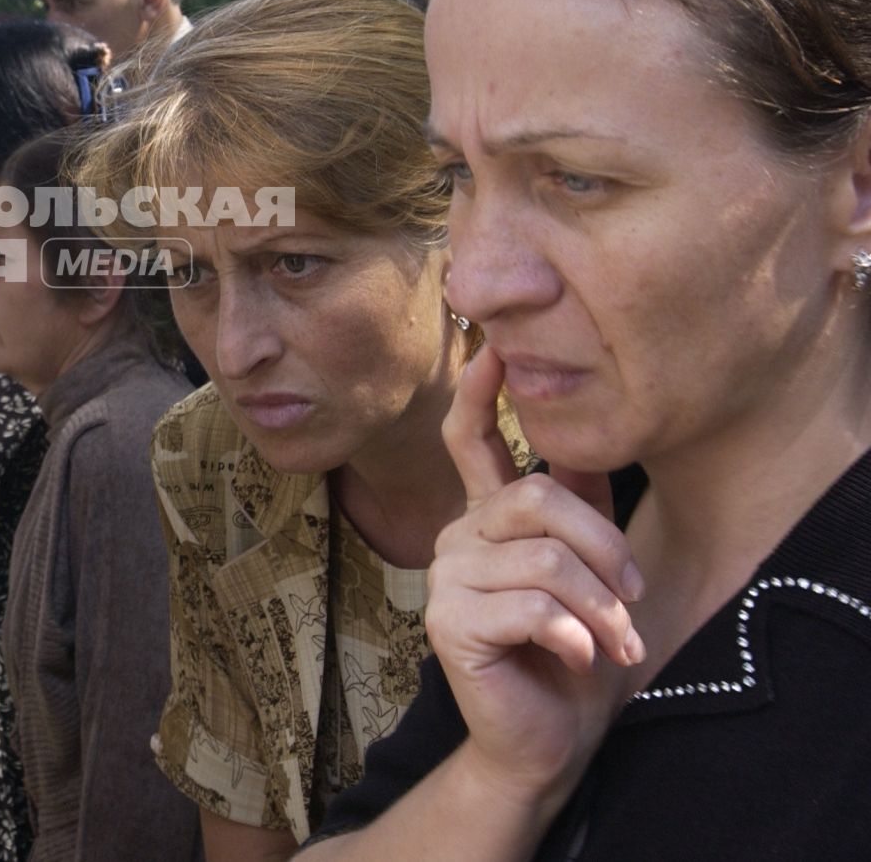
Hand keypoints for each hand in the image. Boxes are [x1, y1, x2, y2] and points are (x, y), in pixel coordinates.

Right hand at [424, 348, 644, 803]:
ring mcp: (446, 578)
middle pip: (536, 498)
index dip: (482, 390)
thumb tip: (588, 428)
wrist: (548, 736)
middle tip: (631, 598)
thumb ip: (582, 501)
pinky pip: (530, 607)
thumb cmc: (573, 651)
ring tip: (617, 644)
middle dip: (603, 547)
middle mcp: (458, 535)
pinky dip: (573, 637)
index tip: (494, 342)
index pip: (471, 438)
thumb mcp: (591, 568)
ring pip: (544, 559)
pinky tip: (576, 659)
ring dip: (600, 609)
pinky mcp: (447, 622)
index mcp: (488, 516)